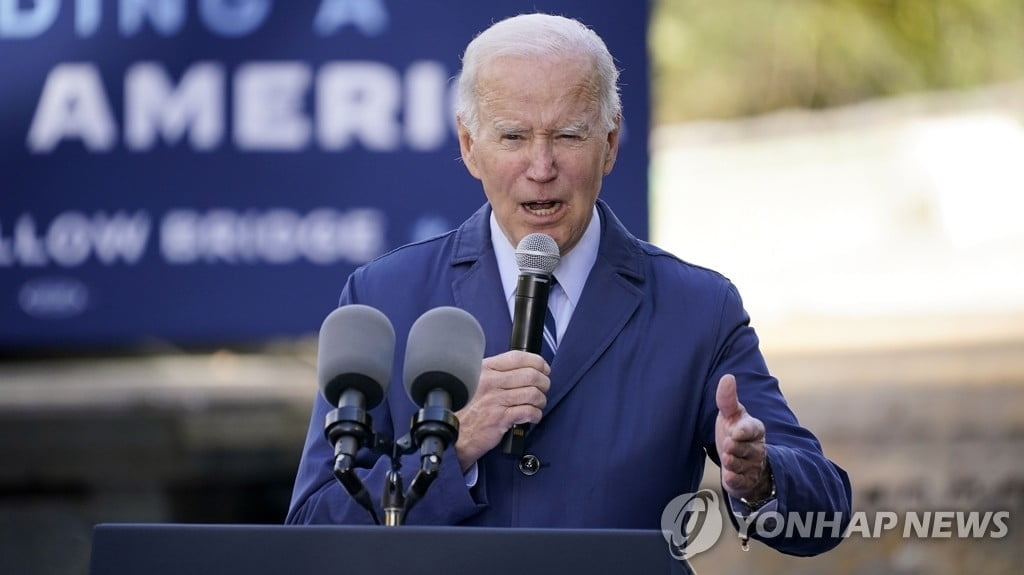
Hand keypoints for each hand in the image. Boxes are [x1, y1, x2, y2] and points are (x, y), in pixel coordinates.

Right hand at [454, 351, 550, 470]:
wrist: (454, 433)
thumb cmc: (466, 408)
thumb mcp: (474, 381)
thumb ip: (495, 372)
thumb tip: (523, 368)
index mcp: (485, 369)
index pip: (518, 357)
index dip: (537, 362)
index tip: (543, 368)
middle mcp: (491, 382)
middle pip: (530, 375)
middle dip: (544, 382)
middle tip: (543, 388)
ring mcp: (496, 400)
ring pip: (533, 393)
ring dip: (541, 400)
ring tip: (537, 404)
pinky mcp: (500, 418)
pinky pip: (529, 412)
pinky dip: (536, 415)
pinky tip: (532, 417)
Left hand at [715, 374, 770, 501]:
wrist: (739, 460)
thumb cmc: (734, 431)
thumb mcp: (730, 414)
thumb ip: (727, 399)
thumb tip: (728, 377)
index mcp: (754, 429)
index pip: (752, 429)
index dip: (744, 431)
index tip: (735, 432)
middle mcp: (757, 448)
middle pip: (744, 448)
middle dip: (735, 447)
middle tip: (728, 444)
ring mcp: (753, 465)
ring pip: (742, 465)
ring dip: (733, 462)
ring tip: (727, 458)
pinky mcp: (746, 481)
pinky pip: (741, 482)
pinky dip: (734, 479)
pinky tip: (728, 476)